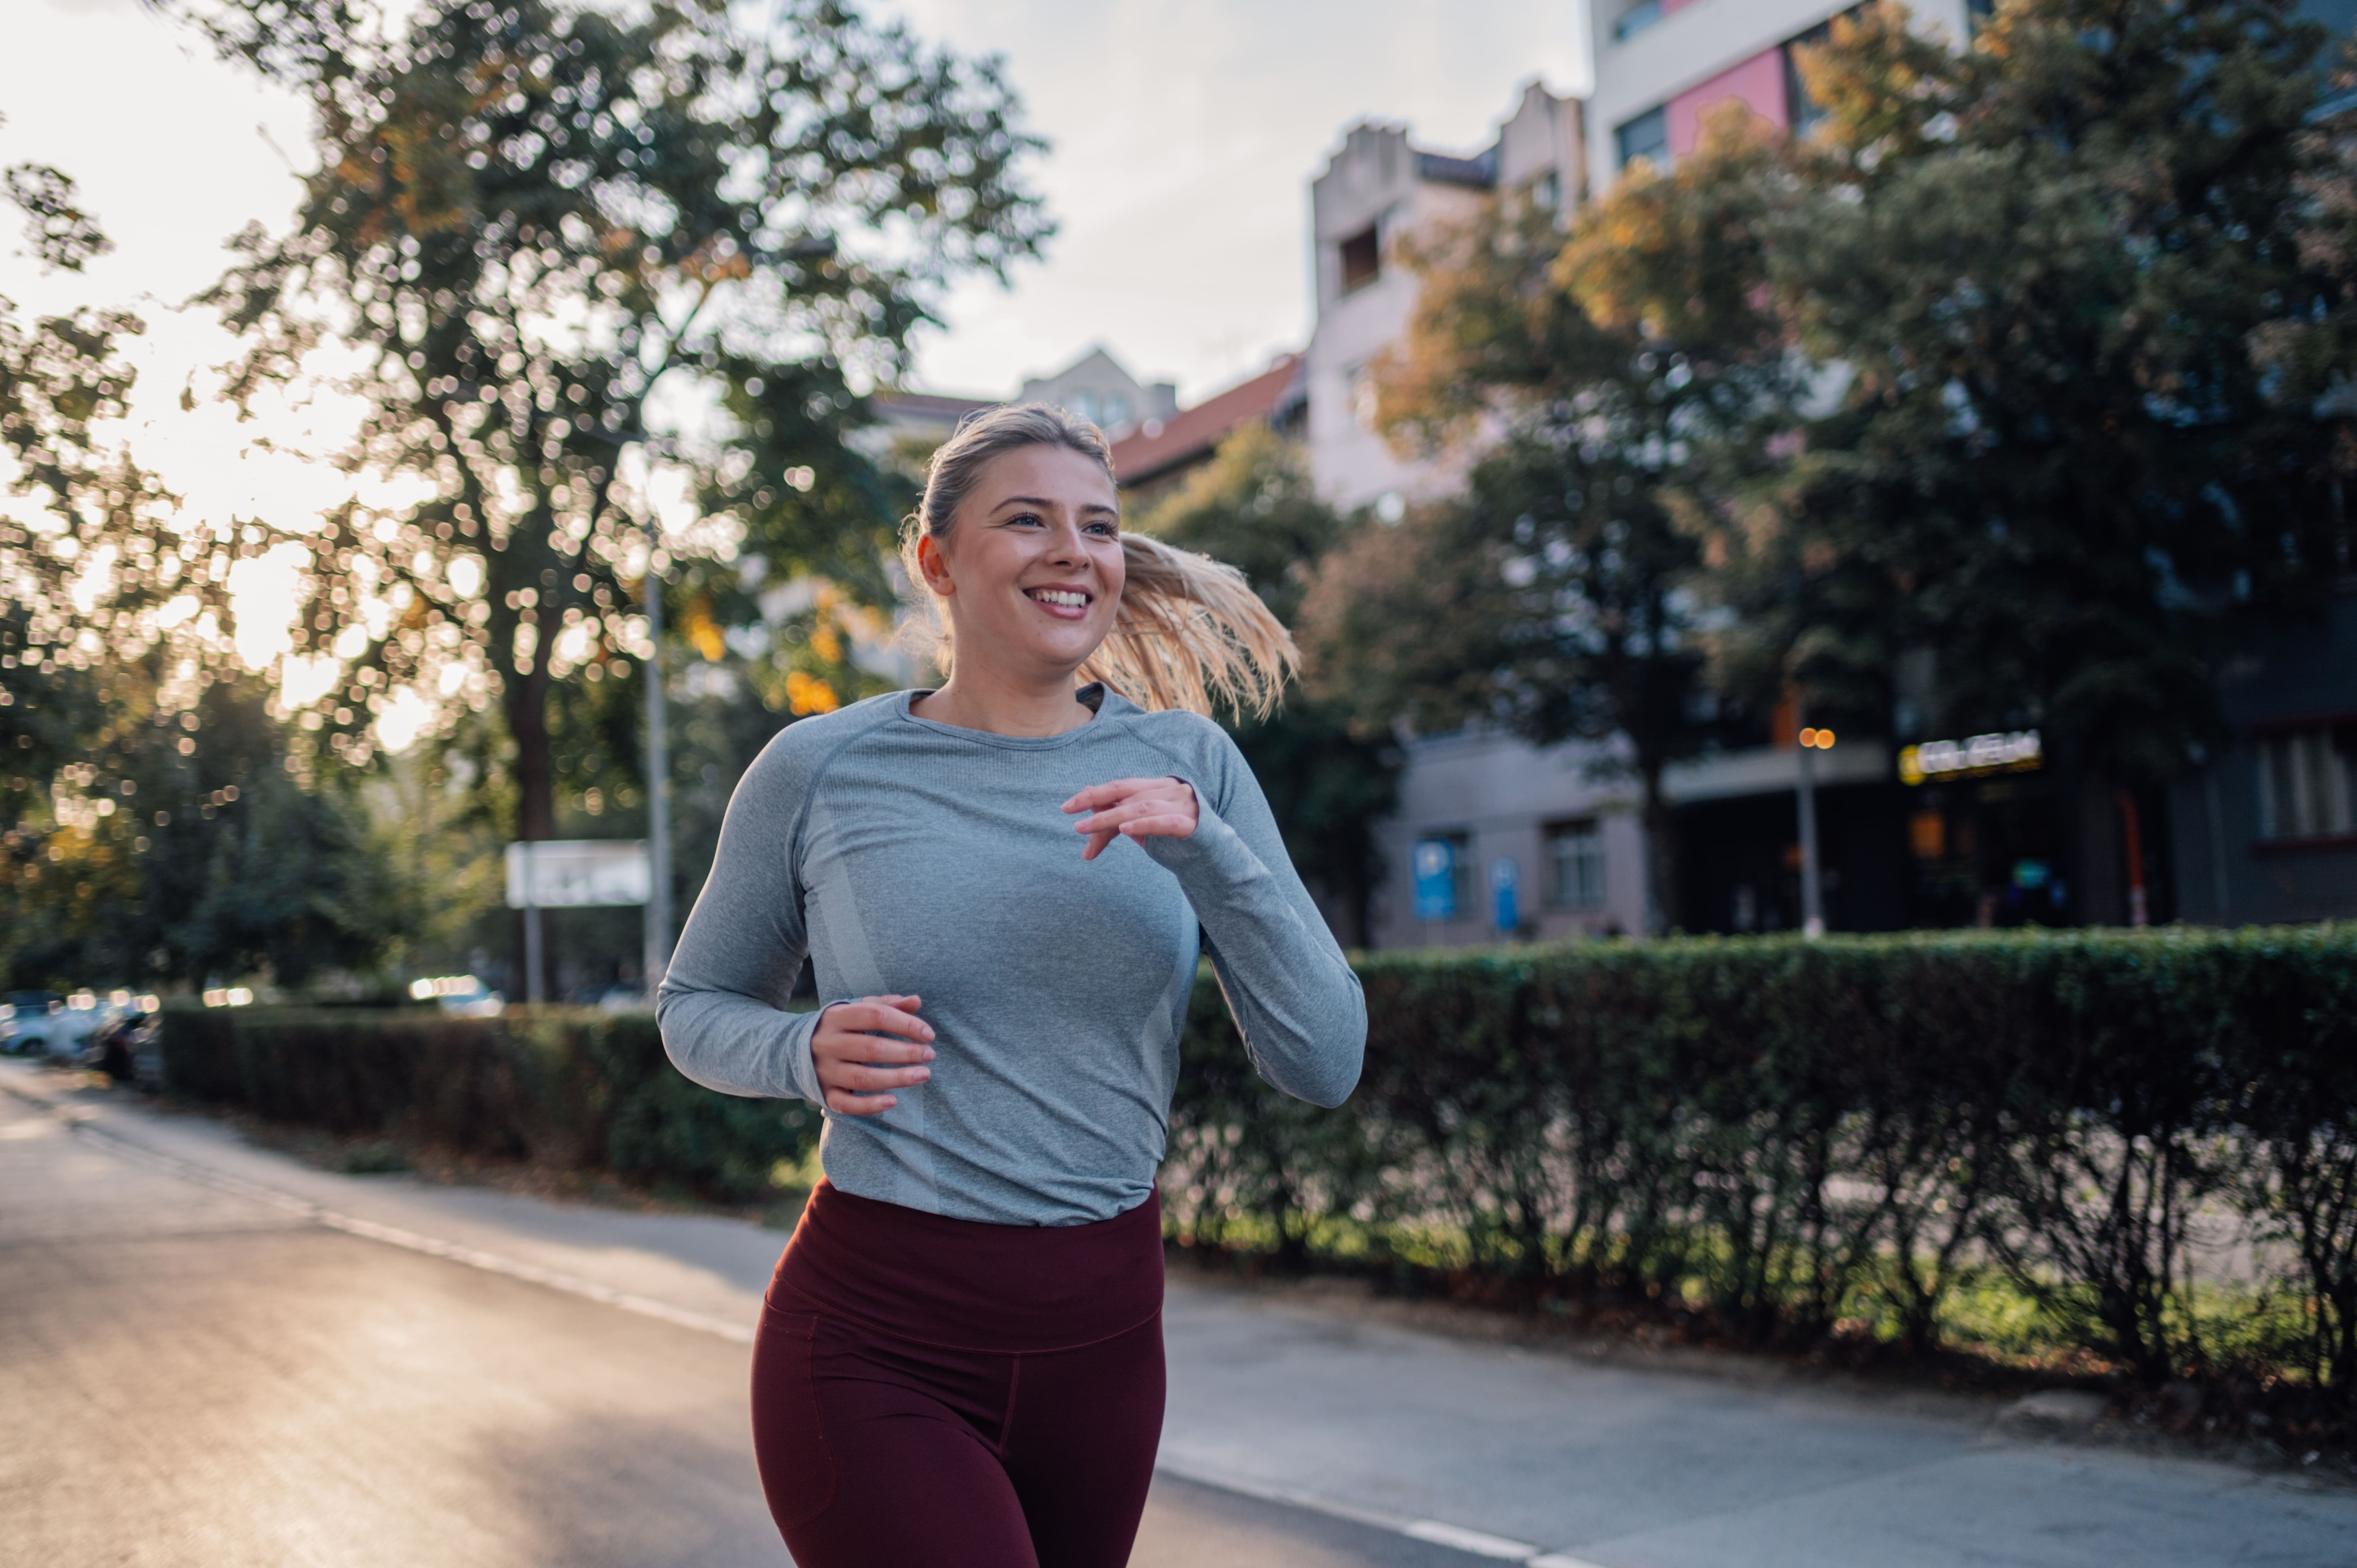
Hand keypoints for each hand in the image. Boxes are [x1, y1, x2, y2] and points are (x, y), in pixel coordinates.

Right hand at [811, 994, 934, 1115]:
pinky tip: (893, 1101)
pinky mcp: (824, 1094)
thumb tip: (916, 1001)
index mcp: (836, 1016)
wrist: (792, 1050)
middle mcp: (827, 1043)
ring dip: (896, 1078)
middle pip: (871, 1049)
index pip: (875, 1016)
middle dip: (905, 1053)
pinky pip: (846, 1104)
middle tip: (930, 1055)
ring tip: (923, 1075)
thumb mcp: (857, 1010)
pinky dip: (870, 1105)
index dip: (905, 1024)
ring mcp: (824, 1071)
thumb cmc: (839, 1027)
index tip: (929, 1035)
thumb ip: (887, 1005)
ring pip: (862, 1078)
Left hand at [1062, 776, 1198, 860]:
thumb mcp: (1141, 828)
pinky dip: (1142, 824)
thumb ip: (1118, 818)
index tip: (1067, 806)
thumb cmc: (1175, 839)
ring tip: (1085, 827)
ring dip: (1109, 817)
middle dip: (1094, 801)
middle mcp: (1169, 790)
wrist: (1215, 855)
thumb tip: (1087, 812)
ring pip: (1139, 806)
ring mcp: (1181, 805)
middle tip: (1069, 813)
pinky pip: (1163, 821)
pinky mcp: (1190, 824)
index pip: (1119, 786)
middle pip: (1125, 792)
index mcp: (1156, 786)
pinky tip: (1124, 828)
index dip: (1093, 793)